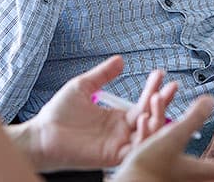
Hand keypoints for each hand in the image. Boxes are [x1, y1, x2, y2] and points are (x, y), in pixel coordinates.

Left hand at [22, 55, 177, 171]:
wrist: (42, 133)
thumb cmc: (58, 113)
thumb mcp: (83, 86)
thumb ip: (102, 74)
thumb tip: (120, 59)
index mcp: (116, 117)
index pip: (143, 104)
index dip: (153, 89)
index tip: (161, 73)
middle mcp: (121, 132)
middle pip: (151, 118)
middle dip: (163, 102)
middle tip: (171, 87)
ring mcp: (118, 144)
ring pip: (148, 134)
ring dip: (157, 117)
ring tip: (158, 98)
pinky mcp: (111, 155)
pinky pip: (135, 149)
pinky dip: (144, 135)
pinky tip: (145, 118)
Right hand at [113, 96, 213, 181]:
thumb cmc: (151, 165)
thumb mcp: (174, 136)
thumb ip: (193, 118)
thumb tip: (210, 101)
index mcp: (195, 170)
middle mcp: (184, 178)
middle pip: (205, 177)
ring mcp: (170, 180)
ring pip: (185, 173)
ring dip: (191, 163)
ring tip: (195, 163)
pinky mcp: (154, 177)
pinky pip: (164, 167)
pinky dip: (166, 158)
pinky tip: (160, 151)